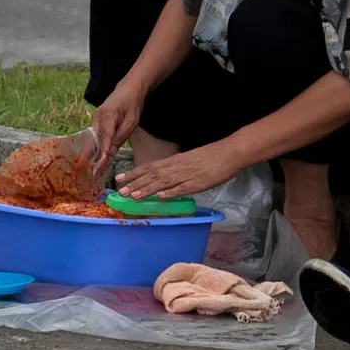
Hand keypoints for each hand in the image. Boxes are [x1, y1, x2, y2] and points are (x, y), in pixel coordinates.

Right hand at [89, 82, 143, 176]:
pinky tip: (96, 159)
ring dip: (91, 155)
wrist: (128, 89)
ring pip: (91, 140)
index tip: (101, 165)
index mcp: (107, 115)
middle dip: (90, 157)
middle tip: (90, 172)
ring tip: (93, 170)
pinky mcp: (95, 123)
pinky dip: (94, 148)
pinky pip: (94, 138)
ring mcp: (94, 120)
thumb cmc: (132, 104)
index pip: (104, 137)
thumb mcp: (132, 121)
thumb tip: (110, 153)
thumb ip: (120, 136)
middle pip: (92, 140)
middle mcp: (96, 118)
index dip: (103, 152)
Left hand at [115, 141, 242, 200]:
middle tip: (120, 191)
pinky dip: (170, 192)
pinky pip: (181, 189)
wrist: (229, 152)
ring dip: (147, 189)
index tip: (119, 179)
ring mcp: (187, 175)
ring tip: (133, 195)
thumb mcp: (190, 159)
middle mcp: (177, 167)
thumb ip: (176, 168)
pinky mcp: (197, 183)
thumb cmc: (211, 156)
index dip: (134, 173)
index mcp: (175, 160)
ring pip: (163, 182)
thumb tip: (164, 178)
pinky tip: (159, 197)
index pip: (150, 167)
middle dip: (135, 183)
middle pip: (152, 175)